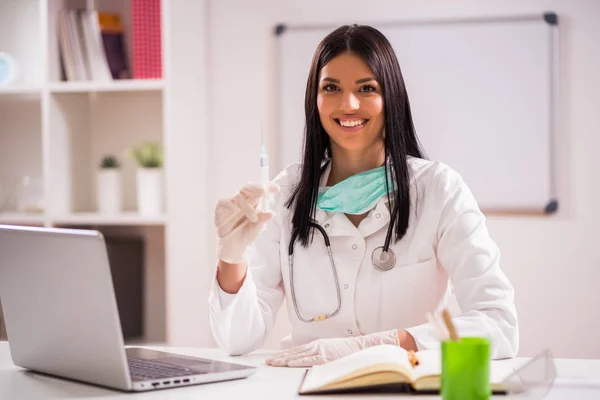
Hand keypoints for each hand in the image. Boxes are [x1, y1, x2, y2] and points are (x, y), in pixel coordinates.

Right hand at [215, 182, 278, 263]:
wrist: (234, 246)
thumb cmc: (246, 234)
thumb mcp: (257, 227)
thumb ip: (263, 219)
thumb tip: (271, 213)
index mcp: (254, 202)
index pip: (261, 190)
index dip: (268, 187)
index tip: (276, 189)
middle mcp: (243, 200)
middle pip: (248, 187)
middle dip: (256, 188)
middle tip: (263, 191)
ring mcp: (232, 203)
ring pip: (239, 197)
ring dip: (247, 207)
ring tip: (254, 218)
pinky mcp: (221, 208)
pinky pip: (224, 202)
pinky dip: (230, 206)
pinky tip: (236, 210)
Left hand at [265, 329, 398, 366]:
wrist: (361, 346)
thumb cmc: (348, 350)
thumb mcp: (331, 349)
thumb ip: (320, 353)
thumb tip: (310, 359)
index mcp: (317, 344)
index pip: (297, 350)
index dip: (284, 354)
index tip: (275, 358)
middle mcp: (316, 345)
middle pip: (294, 352)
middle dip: (280, 357)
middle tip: (268, 361)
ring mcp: (320, 350)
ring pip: (297, 355)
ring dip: (284, 359)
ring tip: (273, 363)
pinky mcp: (324, 356)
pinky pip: (307, 359)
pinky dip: (297, 361)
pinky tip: (288, 363)